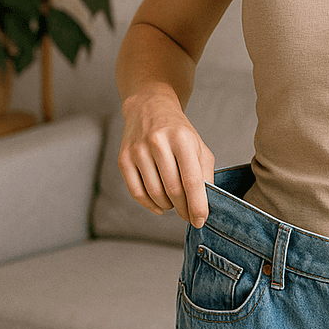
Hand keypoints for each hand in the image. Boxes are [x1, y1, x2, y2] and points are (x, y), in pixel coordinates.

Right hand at [117, 89, 214, 228]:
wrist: (150, 108)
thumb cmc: (179, 132)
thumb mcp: (198, 146)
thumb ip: (205, 173)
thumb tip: (205, 204)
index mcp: (182, 139)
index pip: (191, 180)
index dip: (197, 205)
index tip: (200, 220)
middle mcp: (158, 143)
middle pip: (173, 190)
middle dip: (184, 209)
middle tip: (189, 215)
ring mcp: (138, 150)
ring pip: (155, 194)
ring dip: (168, 206)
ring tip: (175, 203)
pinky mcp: (124, 158)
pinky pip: (137, 192)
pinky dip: (150, 205)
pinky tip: (160, 206)